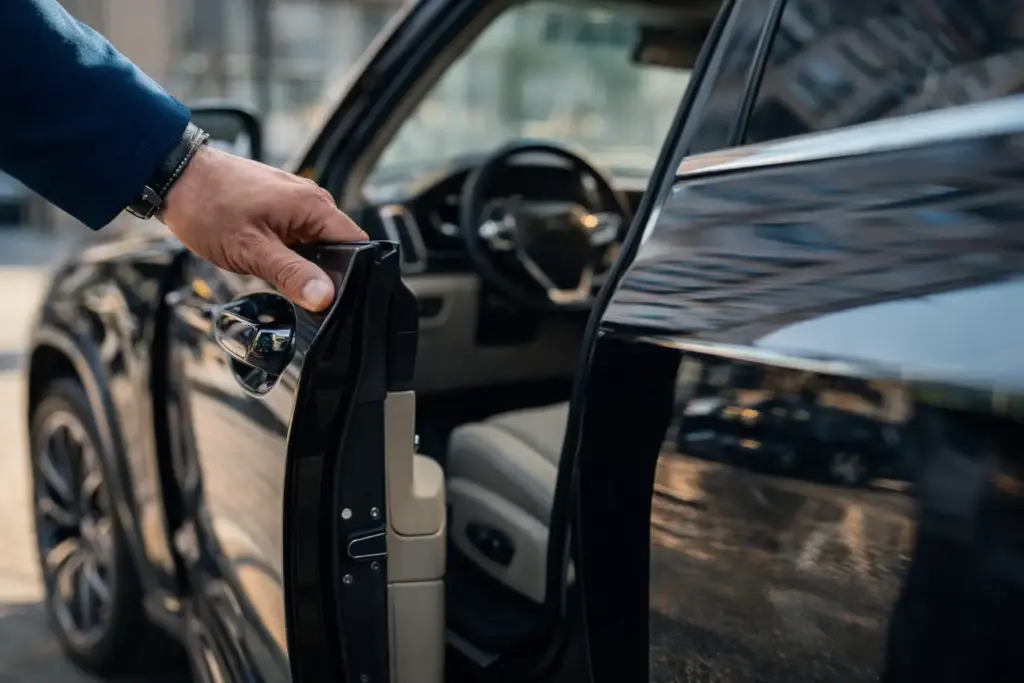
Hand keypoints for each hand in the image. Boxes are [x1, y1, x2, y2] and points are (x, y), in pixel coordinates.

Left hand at [161, 145, 367, 311]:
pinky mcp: (280, 207)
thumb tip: (325, 296)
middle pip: (339, 247)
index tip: (339, 299)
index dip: (354, 274)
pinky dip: (290, 253)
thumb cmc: (208, 205)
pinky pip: (299, 236)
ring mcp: (295, 202)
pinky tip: (270, 262)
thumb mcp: (251, 249)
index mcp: (314, 206)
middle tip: (303, 295)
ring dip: (303, 264)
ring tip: (279, 274)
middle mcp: (311, 200)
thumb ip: (292, 274)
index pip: (357, 244)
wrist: (174, 175)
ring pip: (316, 244)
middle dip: (327, 273)